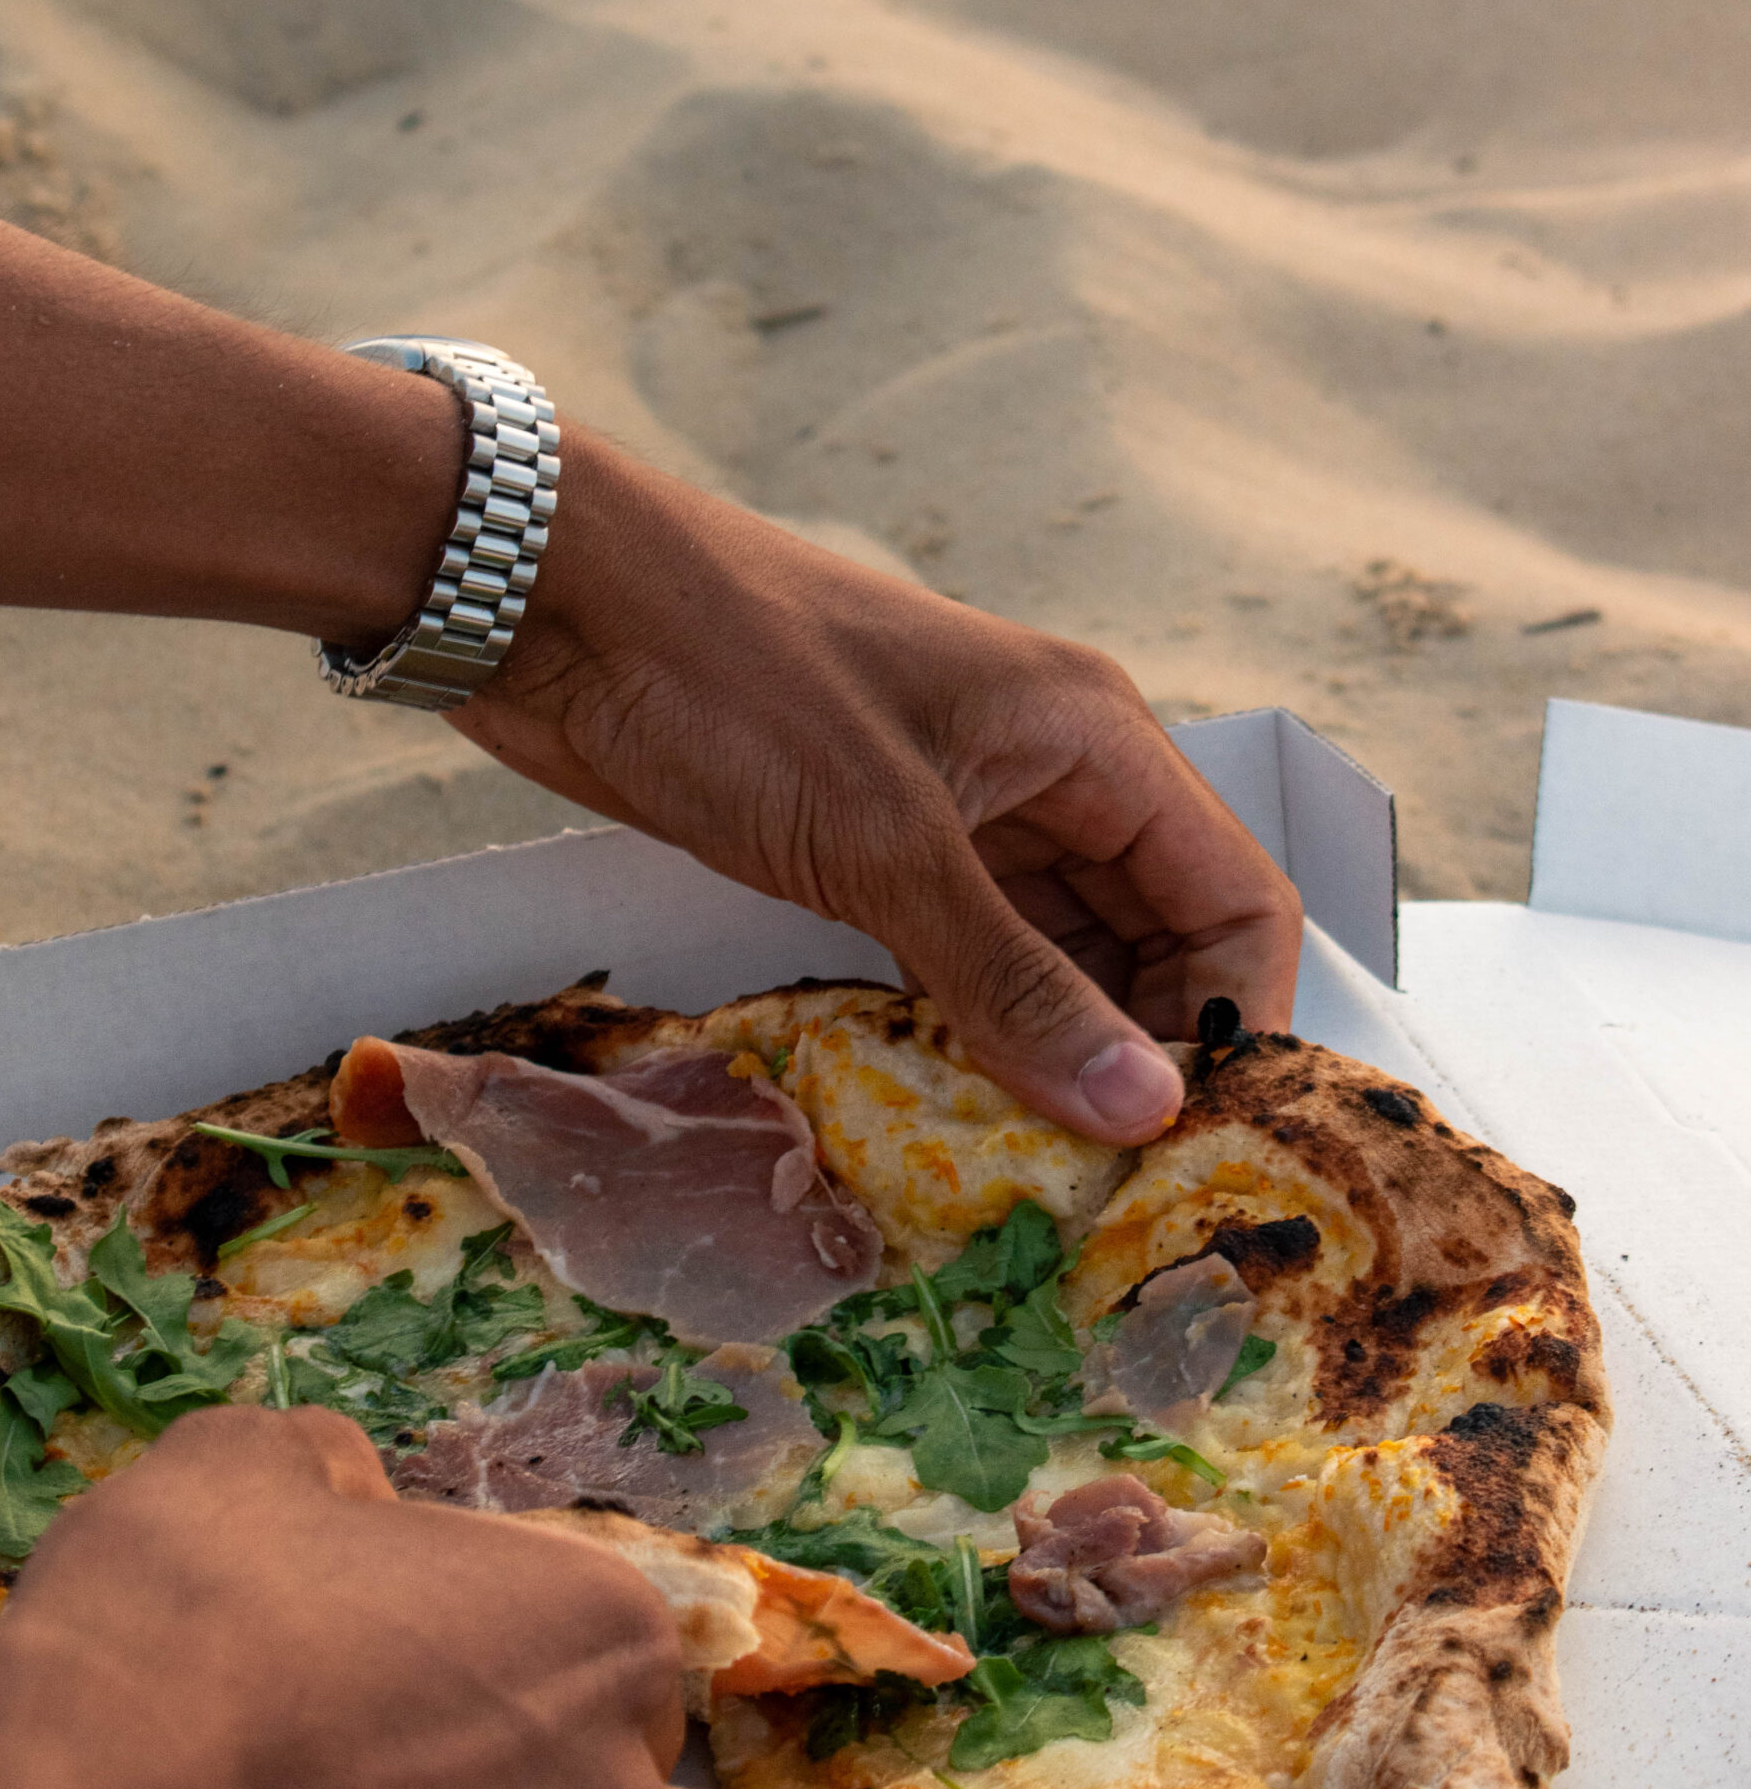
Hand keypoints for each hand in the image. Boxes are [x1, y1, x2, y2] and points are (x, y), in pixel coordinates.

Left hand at [456, 435, 1302, 1143]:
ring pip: (1057, 953)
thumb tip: (1146, 1106)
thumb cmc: (733, 681)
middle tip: (1123, 1184)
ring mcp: (957, 812)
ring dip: (1059, 1051)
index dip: (1236, 1015)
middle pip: (1156, 935)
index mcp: (1092, 738)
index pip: (1233, 894)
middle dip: (1151, 1049)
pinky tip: (963, 1110)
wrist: (552, 603)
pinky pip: (963, 955)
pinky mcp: (871, 850)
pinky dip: (974, 1028)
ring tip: (1052, 1172)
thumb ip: (1015, 981)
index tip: (1200, 1140)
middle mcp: (1048, 775)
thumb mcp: (889, 844)